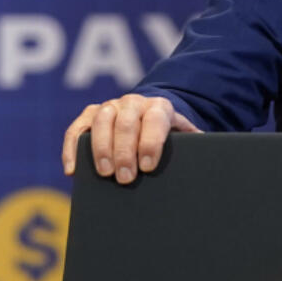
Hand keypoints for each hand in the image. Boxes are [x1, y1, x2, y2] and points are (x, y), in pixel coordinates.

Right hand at [62, 94, 201, 183]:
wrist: (151, 115)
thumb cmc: (168, 135)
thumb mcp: (184, 137)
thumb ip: (194, 145)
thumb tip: (209, 158)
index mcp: (160, 107)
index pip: (155, 120)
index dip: (151, 142)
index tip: (148, 166)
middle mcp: (134, 102)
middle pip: (126, 122)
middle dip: (125, 151)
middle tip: (125, 178)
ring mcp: (110, 106)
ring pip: (101, 121)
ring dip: (101, 148)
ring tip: (105, 174)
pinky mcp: (90, 115)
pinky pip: (76, 129)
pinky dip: (72, 148)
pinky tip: (73, 170)